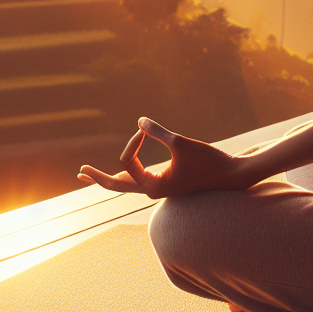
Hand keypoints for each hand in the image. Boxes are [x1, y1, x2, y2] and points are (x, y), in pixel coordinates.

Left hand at [77, 117, 245, 198]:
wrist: (232, 176)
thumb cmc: (208, 161)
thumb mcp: (181, 143)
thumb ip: (159, 132)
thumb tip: (139, 120)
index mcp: (152, 187)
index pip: (128, 163)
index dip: (133, 141)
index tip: (145, 129)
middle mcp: (152, 191)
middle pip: (116, 185)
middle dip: (97, 177)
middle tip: (80, 171)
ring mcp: (159, 188)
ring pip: (127, 184)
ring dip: (108, 177)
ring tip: (89, 175)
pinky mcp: (167, 182)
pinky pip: (139, 179)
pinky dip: (126, 175)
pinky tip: (122, 172)